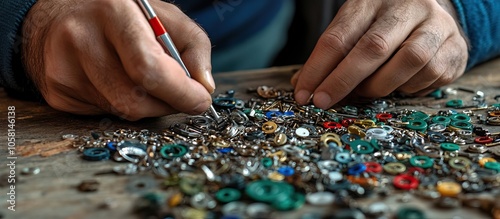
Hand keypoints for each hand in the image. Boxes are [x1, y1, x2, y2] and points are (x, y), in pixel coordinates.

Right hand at [22, 0, 213, 120]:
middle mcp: (81, 39)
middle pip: (135, 99)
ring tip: (150, 85)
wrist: (59, 16)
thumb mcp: (163, 16)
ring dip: (149, 107)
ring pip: (122, 111)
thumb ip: (194, 45)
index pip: (149, 67)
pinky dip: (125, 106)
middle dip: (169, 104)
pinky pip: (105, 114)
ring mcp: (63, 68)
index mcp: (113, 12)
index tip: (201, 100)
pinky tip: (120, 84)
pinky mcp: (57, 92)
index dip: (181, 92)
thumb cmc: (120, 16)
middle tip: (183, 97)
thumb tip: (205, 87)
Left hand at [292, 0, 467, 108]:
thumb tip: (302, 86)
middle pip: (373, 47)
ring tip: (367, 91)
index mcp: (373, 0)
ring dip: (380, 85)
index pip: (339, 35)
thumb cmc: (383, 27)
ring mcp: (436, 25)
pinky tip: (399, 84)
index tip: (303, 93)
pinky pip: (430, 75)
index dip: (318, 68)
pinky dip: (407, 88)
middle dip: (343, 80)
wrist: (433, 14)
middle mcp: (408, 7)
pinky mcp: (456, 46)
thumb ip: (332, 56)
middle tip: (323, 102)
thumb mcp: (355, 31)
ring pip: (408, 62)